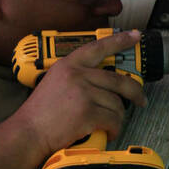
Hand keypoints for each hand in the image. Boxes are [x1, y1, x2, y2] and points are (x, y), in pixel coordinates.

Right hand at [18, 31, 147, 160]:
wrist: (28, 132)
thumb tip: (101, 84)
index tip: (135, 36)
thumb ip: (75, 77)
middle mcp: (77, 75)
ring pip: (117, 104)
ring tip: (110, 124)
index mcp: (69, 65)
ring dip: (118, 117)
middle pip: (118, 80)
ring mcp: (83, 93)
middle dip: (135, 92)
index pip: (99, 47)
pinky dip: (114, 129)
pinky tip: (107, 132)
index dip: (120, 41)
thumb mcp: (54, 82)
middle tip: (140, 99)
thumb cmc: (39, 113)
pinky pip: (113, 120)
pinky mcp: (87, 112)